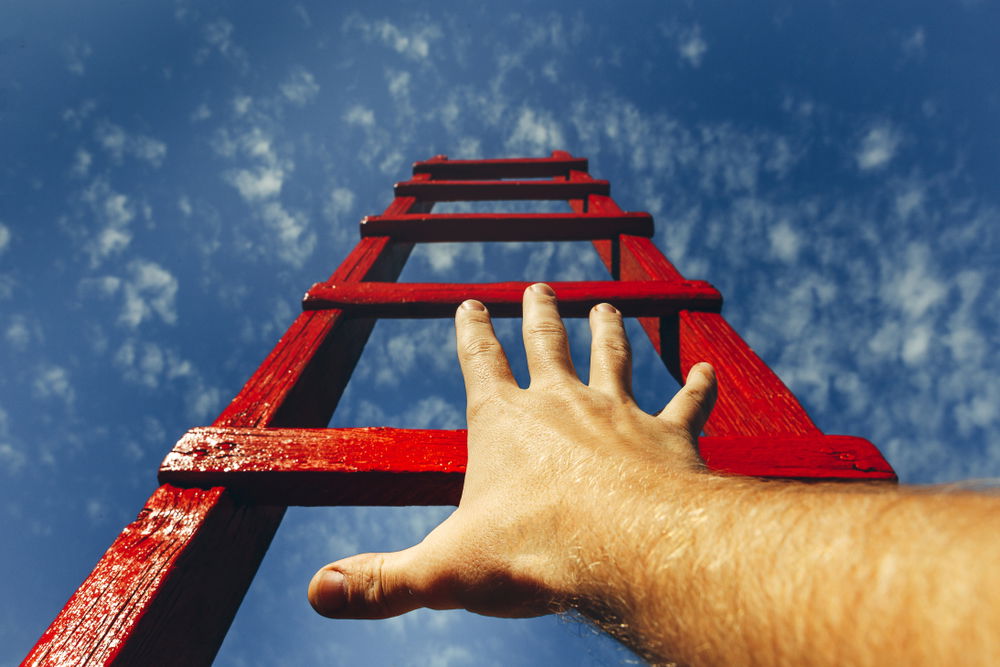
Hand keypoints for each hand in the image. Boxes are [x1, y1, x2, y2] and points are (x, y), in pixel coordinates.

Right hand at [308, 283, 716, 619]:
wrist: (627, 549)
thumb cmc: (532, 553)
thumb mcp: (442, 570)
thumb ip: (381, 581)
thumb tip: (318, 594)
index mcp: (504, 422)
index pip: (480, 363)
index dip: (473, 333)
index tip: (469, 306)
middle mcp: (562, 403)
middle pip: (548, 344)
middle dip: (541, 315)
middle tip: (540, 287)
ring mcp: (620, 414)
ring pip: (614, 357)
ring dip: (610, 332)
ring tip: (607, 307)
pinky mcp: (670, 437)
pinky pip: (688, 404)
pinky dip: (698, 386)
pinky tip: (706, 367)